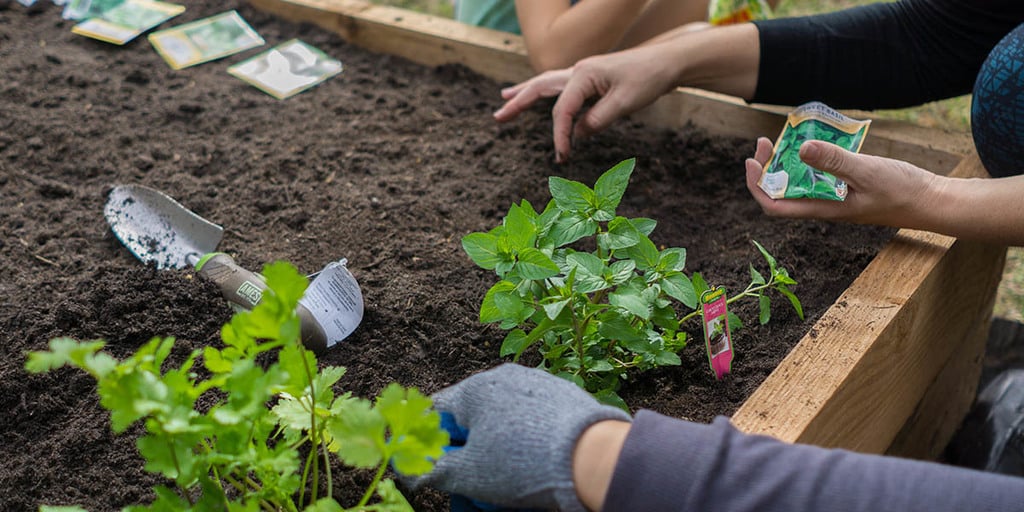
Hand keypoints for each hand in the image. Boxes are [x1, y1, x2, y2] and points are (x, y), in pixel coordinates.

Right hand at [405, 364, 630, 510]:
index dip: (433, 440)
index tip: (440, 465)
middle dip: (469, 444)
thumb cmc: (523, 463)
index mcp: (475, 389)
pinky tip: (536, 459)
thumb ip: (435, 470)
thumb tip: (414, 469)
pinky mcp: (563, 393)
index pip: (438, 410)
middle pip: (473, 412)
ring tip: (509, 472)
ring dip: (499, 440)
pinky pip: (533, 414)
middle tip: (476, 473)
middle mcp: (504, 377)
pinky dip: (527, 435)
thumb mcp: (469, 475)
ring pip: (504, 414)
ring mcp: (537, 382)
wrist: (592, 456)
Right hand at [494, 43, 681, 162]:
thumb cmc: (648, 79)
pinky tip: (538, 97)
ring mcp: (582, 73)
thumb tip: (577, 134)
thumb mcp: (624, 104)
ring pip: (546, 83)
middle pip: (540, 87)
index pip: (562, 110)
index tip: (563, 157)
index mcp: (583, 75)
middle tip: (497, 117)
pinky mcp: (590, 78)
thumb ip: (597, 121)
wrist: (666, 63)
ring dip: (525, 93)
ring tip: (505, 100)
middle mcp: (578, 71)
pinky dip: (544, 93)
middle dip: (518, 103)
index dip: (559, 136)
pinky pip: (559, 87)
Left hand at [744, 137, 941, 227]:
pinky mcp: (848, 190)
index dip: (757, 186)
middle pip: (781, 193)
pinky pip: (819, 178)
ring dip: (786, 164)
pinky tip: (815, 144)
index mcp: (824, 209)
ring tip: (785, 139)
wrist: (933, 202)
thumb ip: (835, 161)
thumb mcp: (867, 172)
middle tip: (765, 142)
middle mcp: (825, 206)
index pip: (775, 206)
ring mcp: (836, 199)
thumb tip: (801, 149)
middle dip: (767, 170)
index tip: (752, 160)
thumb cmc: (903, 191)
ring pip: (799, 184)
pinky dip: (810, 162)